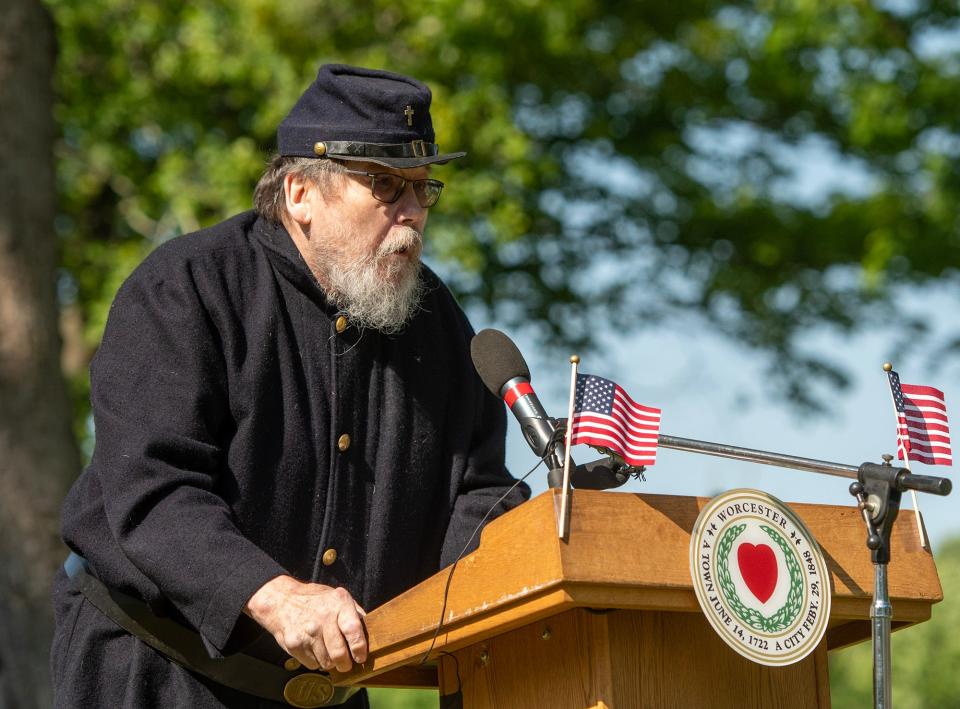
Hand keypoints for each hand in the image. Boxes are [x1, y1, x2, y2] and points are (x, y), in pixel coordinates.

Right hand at [244, 575, 366, 671]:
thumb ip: (355, 613)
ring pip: (326, 662)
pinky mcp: (294, 644)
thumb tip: (372, 632)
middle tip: (346, 664)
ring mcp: (307, 632)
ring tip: (327, 651)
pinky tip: (314, 648)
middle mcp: (323, 618)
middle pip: (339, 653)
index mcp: (339, 604)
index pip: (353, 630)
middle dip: (346, 664)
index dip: (359, 648)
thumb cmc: (315, 600)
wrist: (282, 601)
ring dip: (330, 662)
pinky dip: (316, 661)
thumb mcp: (338, 597)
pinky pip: (312, 665)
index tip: (361, 657)